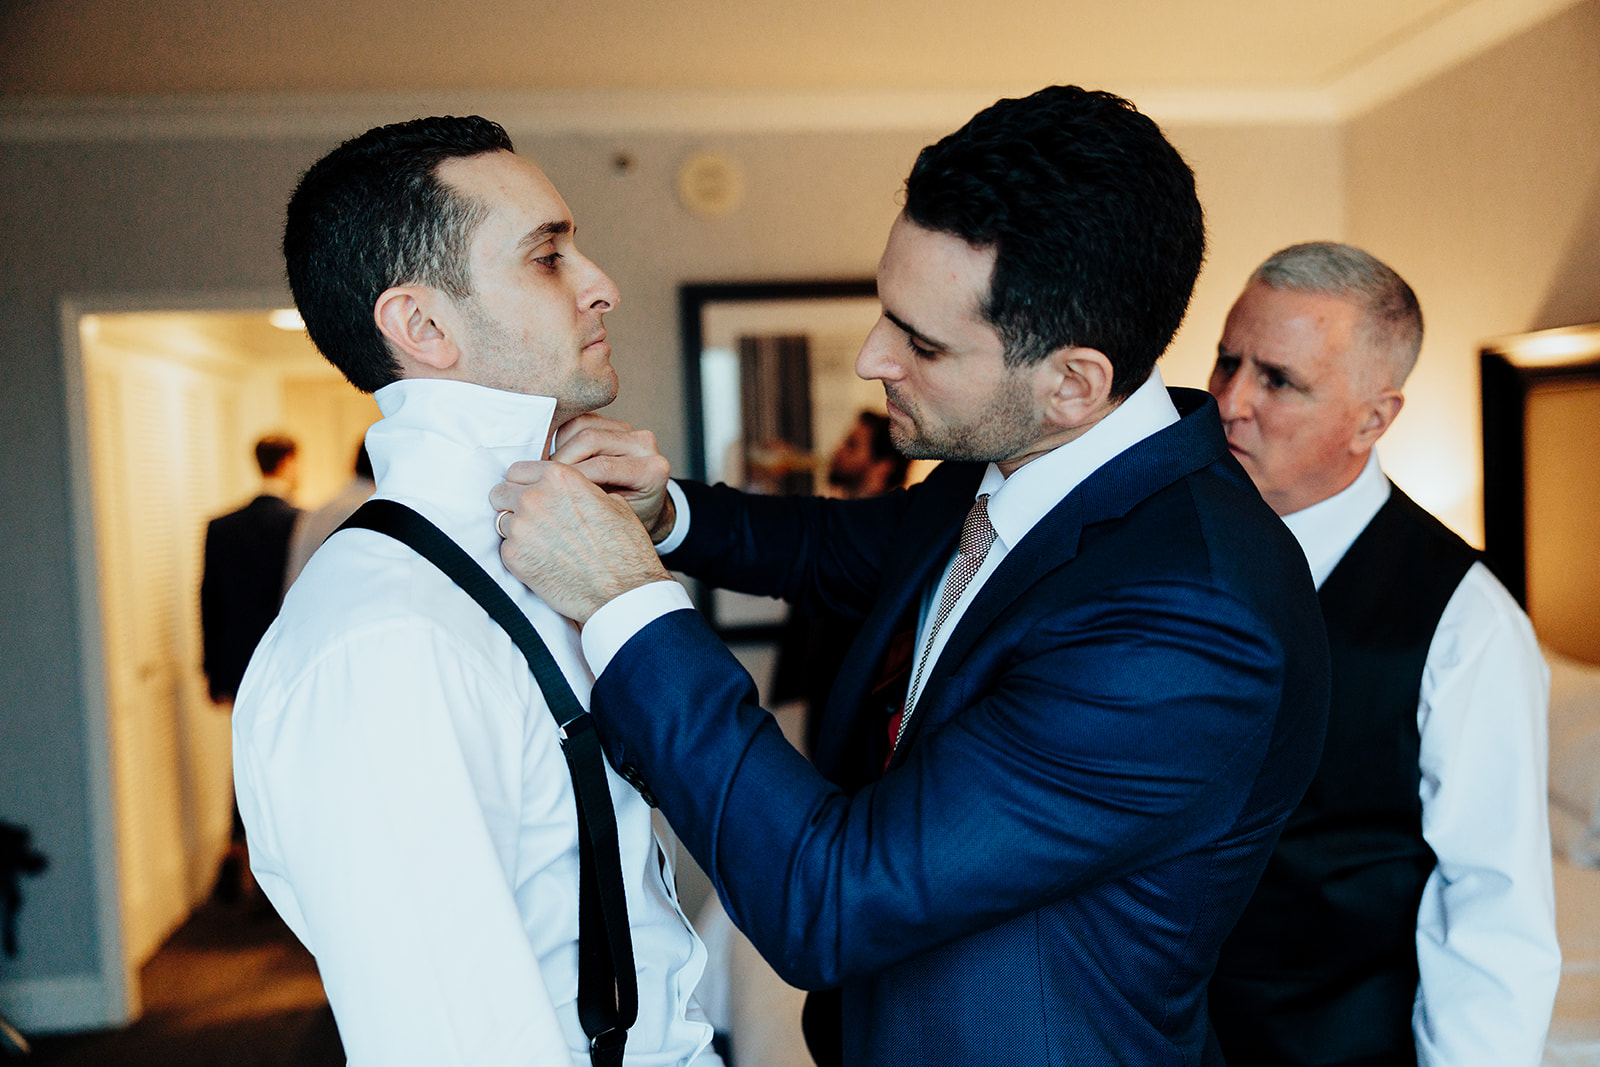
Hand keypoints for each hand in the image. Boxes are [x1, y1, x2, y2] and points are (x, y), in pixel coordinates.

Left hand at [489, 461, 672, 624]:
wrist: (622, 591)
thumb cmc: (624, 549)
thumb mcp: (612, 503)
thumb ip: (579, 489)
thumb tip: (569, 491)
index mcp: (559, 477)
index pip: (518, 470)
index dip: (526, 484)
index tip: (532, 495)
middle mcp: (534, 497)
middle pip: (501, 492)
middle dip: (513, 503)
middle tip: (533, 519)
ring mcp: (520, 528)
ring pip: (501, 521)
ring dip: (517, 529)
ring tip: (542, 544)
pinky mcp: (513, 557)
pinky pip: (505, 548)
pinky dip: (520, 554)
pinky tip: (543, 562)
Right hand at [525, 414, 675, 542]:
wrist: (645, 508)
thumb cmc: (629, 519)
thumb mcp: (613, 520)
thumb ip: (590, 502)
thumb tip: (552, 493)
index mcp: (652, 470)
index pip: (602, 466)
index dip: (570, 476)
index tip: (548, 490)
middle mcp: (645, 444)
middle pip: (589, 439)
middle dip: (560, 460)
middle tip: (543, 480)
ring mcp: (630, 430)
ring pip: (582, 425)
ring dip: (559, 447)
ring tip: (551, 471)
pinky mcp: (615, 424)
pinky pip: (581, 421)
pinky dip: (563, 438)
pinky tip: (558, 458)